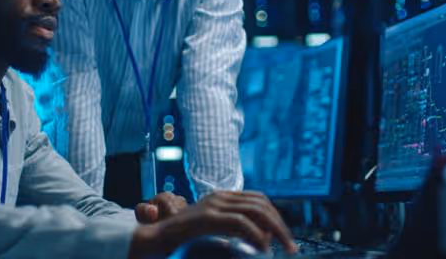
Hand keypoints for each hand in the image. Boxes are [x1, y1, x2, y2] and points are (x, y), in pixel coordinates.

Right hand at [128, 190, 296, 257]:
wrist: (153, 240)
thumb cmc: (180, 240)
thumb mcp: (211, 232)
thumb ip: (230, 231)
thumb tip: (258, 240)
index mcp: (220, 198)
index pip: (258, 200)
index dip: (275, 217)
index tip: (284, 237)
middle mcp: (218, 197)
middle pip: (261, 204)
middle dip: (281, 225)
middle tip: (291, 246)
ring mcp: (213, 205)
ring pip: (256, 210)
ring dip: (276, 230)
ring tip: (284, 248)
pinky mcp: (207, 218)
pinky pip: (241, 223)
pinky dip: (257, 236)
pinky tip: (261, 248)